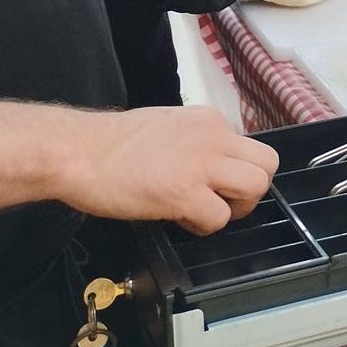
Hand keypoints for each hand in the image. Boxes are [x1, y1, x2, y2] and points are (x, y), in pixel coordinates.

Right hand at [57, 106, 278, 235]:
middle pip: (267, 164)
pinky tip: (179, 219)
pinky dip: (203, 226)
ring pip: (255, 188)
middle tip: (224, 201)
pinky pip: (219, 218)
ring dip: (235, 208)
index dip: (233, 170)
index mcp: (209, 120)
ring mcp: (202, 165)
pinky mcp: (185, 194)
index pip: (248, 147)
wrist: (79, 152)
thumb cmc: (111, 143)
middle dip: (250, 189)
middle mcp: (214, 137)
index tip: (212, 182)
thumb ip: (195, 140)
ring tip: (205, 212)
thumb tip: (205, 161)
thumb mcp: (168, 126)